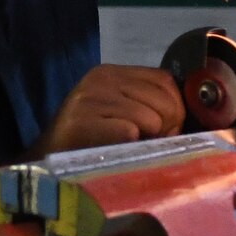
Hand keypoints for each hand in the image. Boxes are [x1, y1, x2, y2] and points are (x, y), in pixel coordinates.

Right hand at [31, 64, 185, 157]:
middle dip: (167, 127)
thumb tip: (190, 113)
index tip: (163, 130)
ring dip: (149, 140)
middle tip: (148, 143)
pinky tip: (117, 151)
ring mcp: (89, 99)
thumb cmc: (90, 141)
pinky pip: (130, 132)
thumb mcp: (118, 111)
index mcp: (111, 72)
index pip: (166, 81)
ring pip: (151, 118)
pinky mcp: (82, 121)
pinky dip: (131, 146)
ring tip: (130, 148)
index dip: (175, 108)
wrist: (46, 162)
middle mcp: (101, 79)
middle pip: (165, 100)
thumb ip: (148, 103)